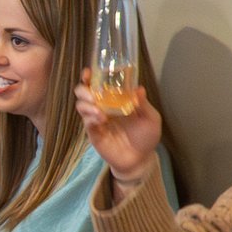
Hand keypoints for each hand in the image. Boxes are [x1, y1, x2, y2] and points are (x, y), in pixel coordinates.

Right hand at [73, 70, 163, 193]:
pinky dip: (91, 119)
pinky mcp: (94, 133)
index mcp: (115, 100)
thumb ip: (143, 104)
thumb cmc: (146, 137)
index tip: (89, 72)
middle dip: (83, 90)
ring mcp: (96, 120)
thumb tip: (138, 88)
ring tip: (99, 111)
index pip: (98, 85)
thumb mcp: (150, 118)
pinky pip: (87, 122)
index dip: (90, 77)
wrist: (141, 159)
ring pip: (81, 106)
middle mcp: (103, 107)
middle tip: (92, 94)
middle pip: (83, 93)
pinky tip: (101, 120)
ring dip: (87, 105)